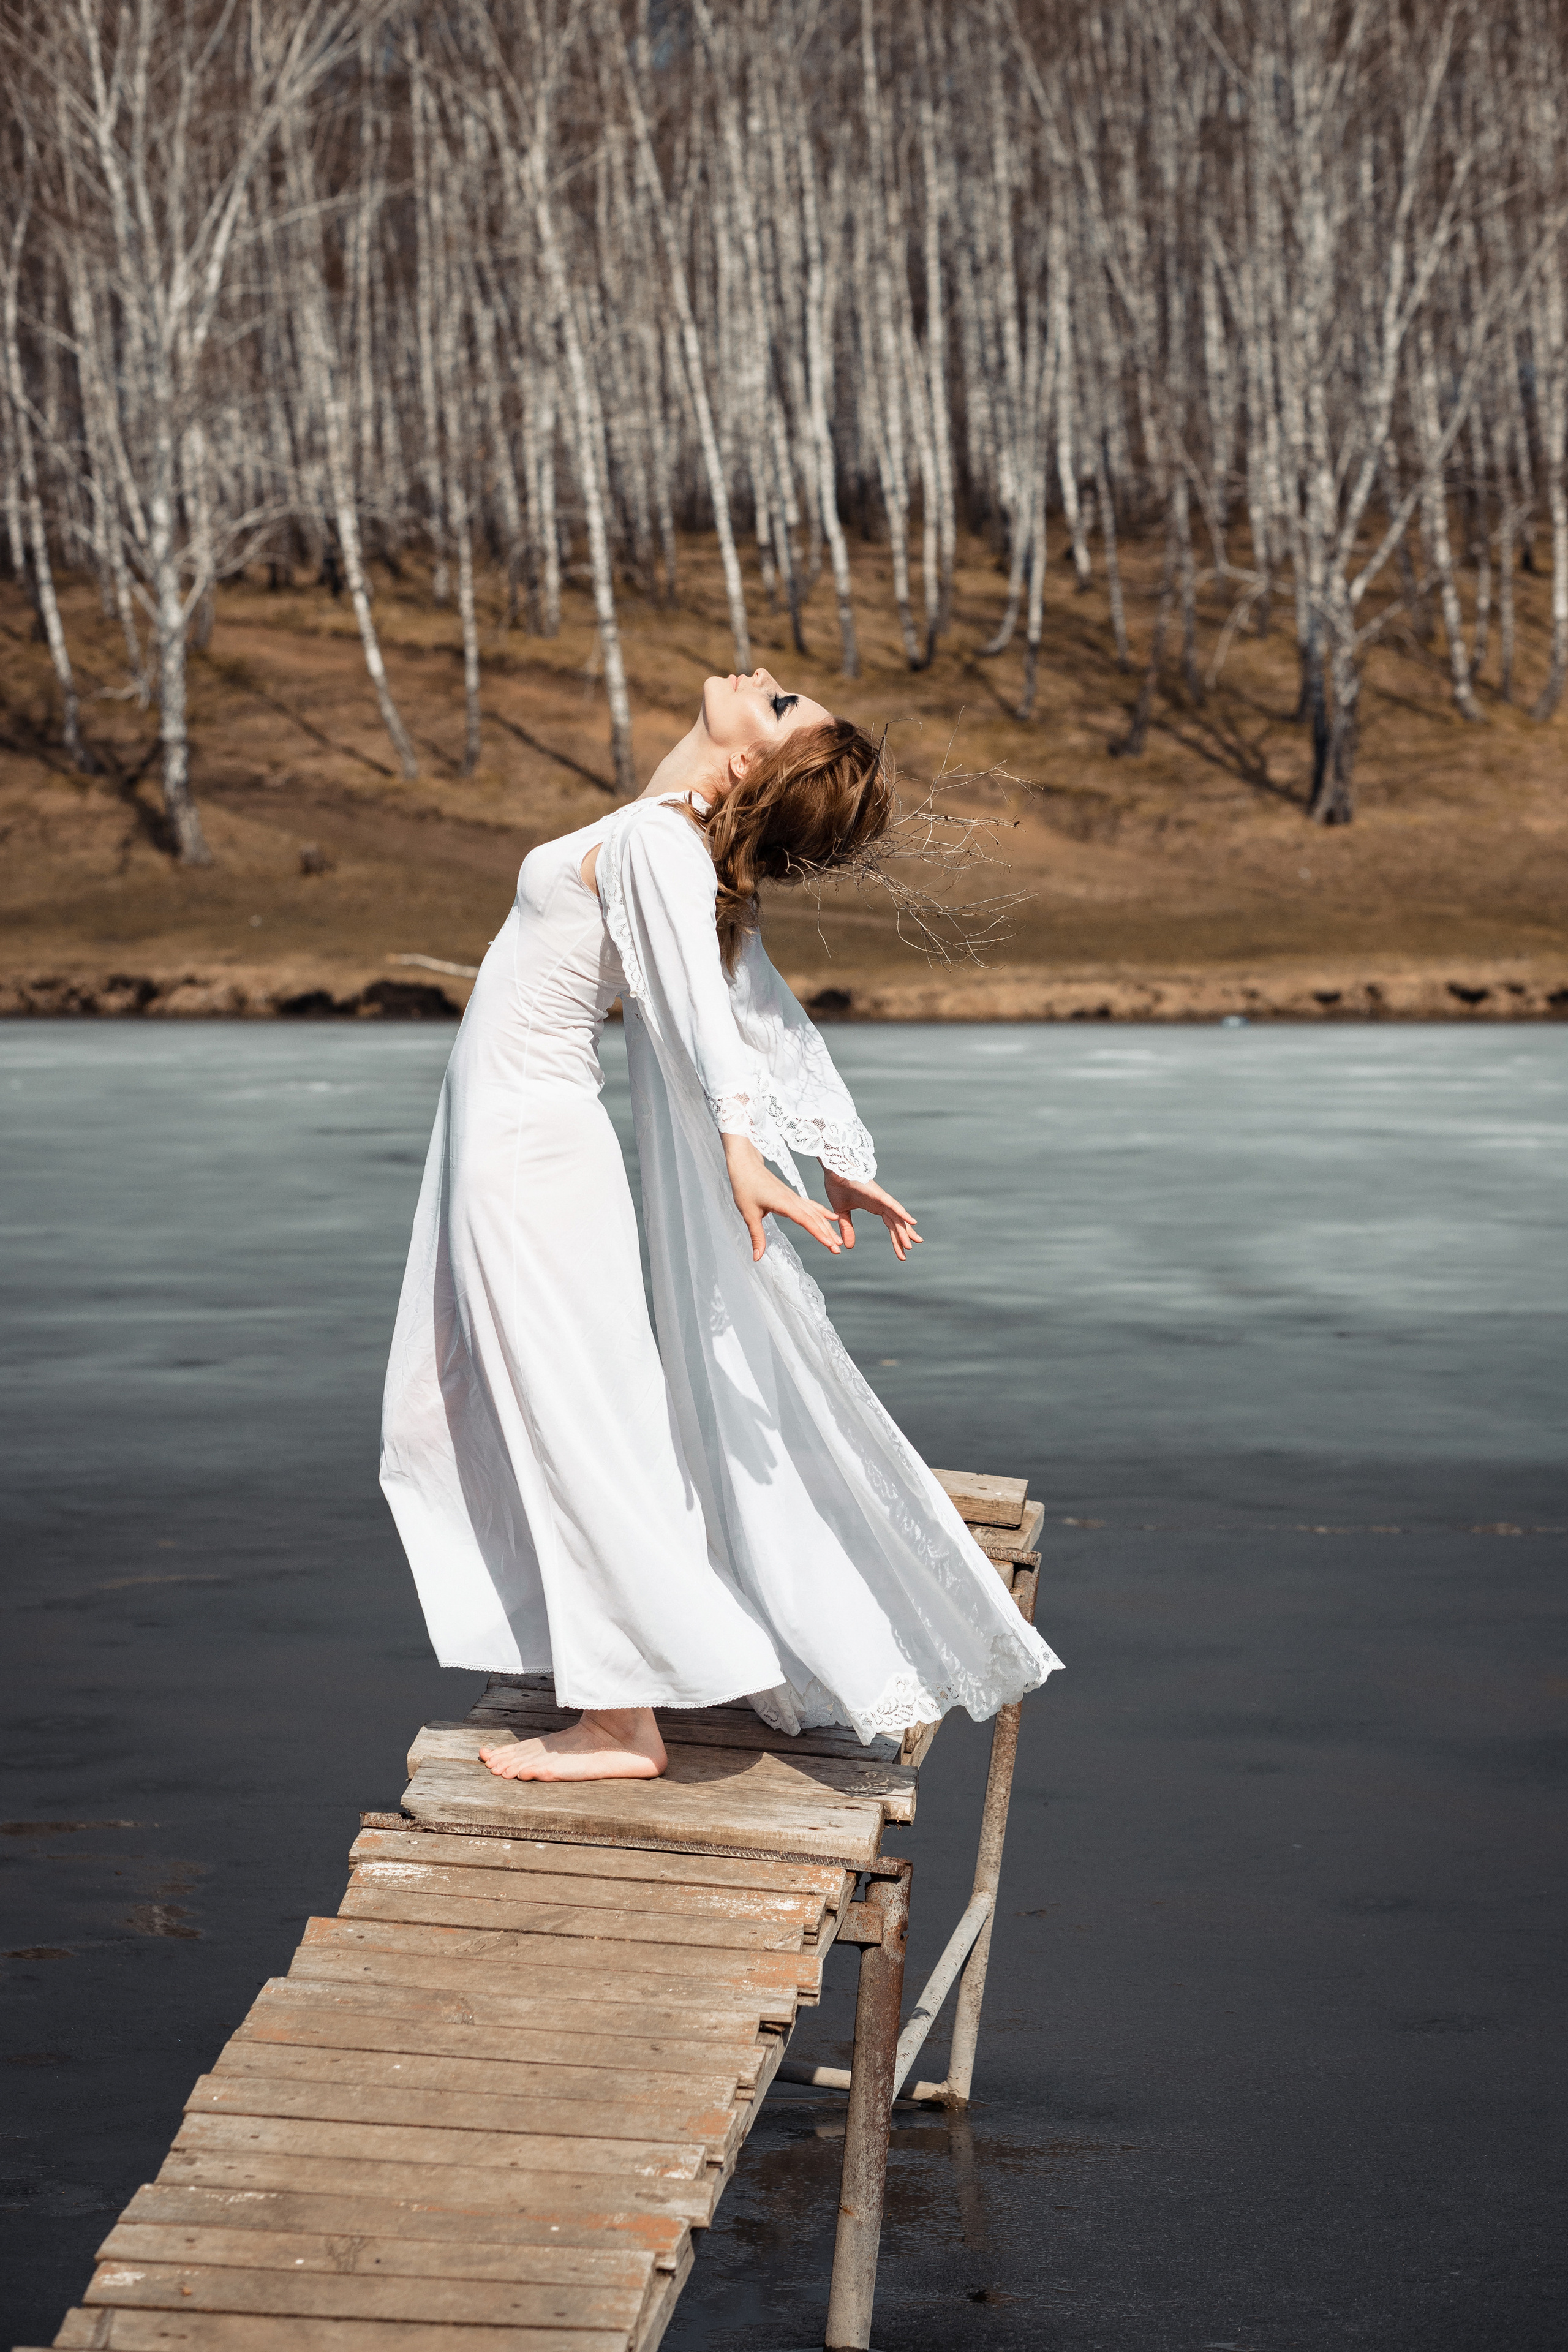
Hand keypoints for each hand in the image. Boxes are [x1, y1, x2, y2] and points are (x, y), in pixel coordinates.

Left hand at [723, 1132, 843, 1262]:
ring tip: (837, 1240)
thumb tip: (757, 1258)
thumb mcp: (748, 1214)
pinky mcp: (792, 1196)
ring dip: (827, 1226)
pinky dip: (823, 1212)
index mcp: (783, 1203)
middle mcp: (793, 1199)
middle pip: (815, 1218)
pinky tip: (832, 1217)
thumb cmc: (745, 1187)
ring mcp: (794, 1197)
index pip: (805, 1220)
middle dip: (827, 1234)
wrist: (746, 1164)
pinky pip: (811, 1205)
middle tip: (837, 1250)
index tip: (830, 1244)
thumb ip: (756, 1237)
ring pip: (815, 1212)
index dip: (818, 1233)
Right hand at [822, 1167, 921, 1260]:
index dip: (895, 1240)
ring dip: (904, 1231)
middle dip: (903, 1238)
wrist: (833, 1171)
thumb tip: (849, 1246)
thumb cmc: (838, 1186)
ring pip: (896, 1218)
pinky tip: (911, 1221)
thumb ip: (847, 1228)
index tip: (901, 1253)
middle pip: (896, 1224)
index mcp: (875, 1207)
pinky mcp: (878, 1194)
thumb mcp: (842, 1213)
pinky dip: (902, 1213)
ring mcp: (881, 1199)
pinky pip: (893, 1205)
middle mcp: (882, 1204)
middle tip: (909, 1251)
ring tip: (911, 1244)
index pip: (890, 1226)